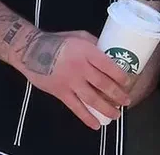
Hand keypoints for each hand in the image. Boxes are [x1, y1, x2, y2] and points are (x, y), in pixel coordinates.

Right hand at [14, 30, 132, 129]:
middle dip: (117, 95)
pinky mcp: (60, 93)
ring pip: (92, 99)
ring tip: (116, 115)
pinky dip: (87, 117)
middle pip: (103, 84)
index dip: (120, 76)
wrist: (31, 50)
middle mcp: (81, 68)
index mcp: (87, 52)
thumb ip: (94, 44)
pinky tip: (96, 124)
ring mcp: (70, 82)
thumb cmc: (58, 41)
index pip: (108, 66)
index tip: (128, 82)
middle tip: (127, 101)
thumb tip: (110, 52)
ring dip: (106, 108)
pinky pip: (76, 108)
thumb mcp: (79, 35)